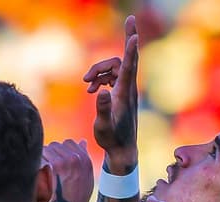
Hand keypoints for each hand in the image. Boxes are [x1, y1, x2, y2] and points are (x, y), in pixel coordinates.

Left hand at [39, 139, 93, 201]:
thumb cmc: (76, 201)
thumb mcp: (87, 179)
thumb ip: (84, 159)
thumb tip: (82, 142)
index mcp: (85, 160)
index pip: (69, 143)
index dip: (61, 152)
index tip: (57, 165)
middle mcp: (76, 158)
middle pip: (55, 145)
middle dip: (50, 155)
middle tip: (47, 173)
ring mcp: (63, 161)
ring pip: (45, 149)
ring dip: (41, 159)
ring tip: (42, 175)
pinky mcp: (51, 166)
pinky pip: (38, 157)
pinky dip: (35, 165)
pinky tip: (37, 177)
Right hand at [83, 15, 138, 170]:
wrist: (122, 150)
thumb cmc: (112, 139)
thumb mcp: (103, 127)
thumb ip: (102, 109)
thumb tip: (101, 92)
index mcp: (125, 93)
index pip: (129, 66)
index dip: (130, 48)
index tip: (133, 32)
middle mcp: (128, 88)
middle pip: (124, 59)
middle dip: (120, 46)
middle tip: (117, 37)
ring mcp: (125, 90)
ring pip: (113, 67)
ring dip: (98, 71)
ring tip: (86, 85)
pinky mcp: (121, 93)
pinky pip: (111, 76)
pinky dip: (99, 78)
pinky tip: (90, 90)